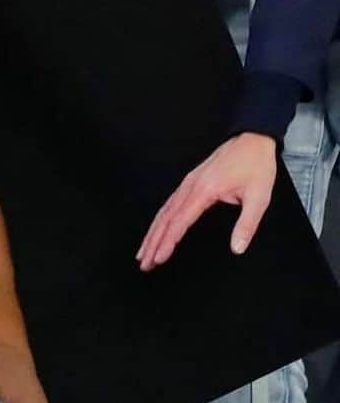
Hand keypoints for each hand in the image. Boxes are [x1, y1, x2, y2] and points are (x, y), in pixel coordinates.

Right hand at [136, 131, 276, 270]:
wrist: (252, 140)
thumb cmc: (256, 166)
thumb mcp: (259, 197)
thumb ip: (247, 224)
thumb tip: (237, 248)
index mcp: (204, 190)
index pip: (180, 221)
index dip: (168, 241)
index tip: (159, 257)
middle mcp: (190, 186)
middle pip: (165, 218)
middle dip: (153, 241)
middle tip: (144, 262)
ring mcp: (188, 183)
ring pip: (164, 211)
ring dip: (152, 232)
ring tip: (143, 251)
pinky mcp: (190, 182)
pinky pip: (169, 203)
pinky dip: (160, 219)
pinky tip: (156, 229)